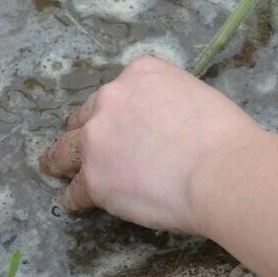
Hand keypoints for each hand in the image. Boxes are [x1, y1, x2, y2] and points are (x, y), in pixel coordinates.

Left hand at [39, 56, 264, 235]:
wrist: (221, 169)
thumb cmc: (224, 134)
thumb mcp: (195, 93)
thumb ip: (167, 102)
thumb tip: (164, 125)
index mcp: (141, 72)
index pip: (119, 89)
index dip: (118, 110)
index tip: (121, 123)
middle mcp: (112, 97)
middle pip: (86, 115)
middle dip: (87, 130)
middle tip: (89, 146)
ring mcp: (98, 138)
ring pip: (66, 149)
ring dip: (60, 159)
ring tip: (53, 168)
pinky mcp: (94, 178)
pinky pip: (75, 190)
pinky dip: (74, 198)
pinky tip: (74, 204)